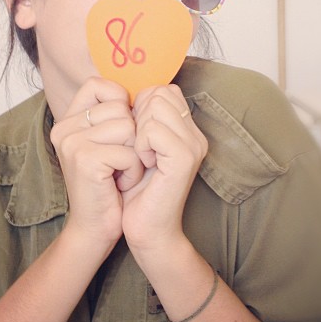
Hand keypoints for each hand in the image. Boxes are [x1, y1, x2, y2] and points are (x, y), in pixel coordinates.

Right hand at [50, 77, 142, 248]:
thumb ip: (114, 112)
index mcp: (67, 119)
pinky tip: (119, 184)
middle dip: (132, 137)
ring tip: (119, 172)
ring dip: (134, 154)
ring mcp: (71, 142)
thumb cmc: (109, 185)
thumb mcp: (109, 142)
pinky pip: (129, 152)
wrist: (96, 228)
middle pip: (120, 108)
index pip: (98, 85)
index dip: (121, 103)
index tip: (122, 133)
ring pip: (127, 127)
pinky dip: (133, 170)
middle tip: (118, 162)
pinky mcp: (83, 159)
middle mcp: (63, 127)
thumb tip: (143, 86)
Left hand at [121, 85, 207, 253]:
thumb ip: (141, 121)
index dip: (141, 106)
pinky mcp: (183, 158)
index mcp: (187, 131)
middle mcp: (195, 134)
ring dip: (138, 130)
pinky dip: (140, 144)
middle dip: (138, 115)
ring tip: (140, 156)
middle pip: (160, 93)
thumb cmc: (138, 193)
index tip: (134, 137)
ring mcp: (192, 145)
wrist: (148, 231)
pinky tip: (142, 164)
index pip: (164, 90)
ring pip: (156, 105)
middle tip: (137, 147)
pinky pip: (152, 129)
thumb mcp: (139, 149)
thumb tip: (126, 95)